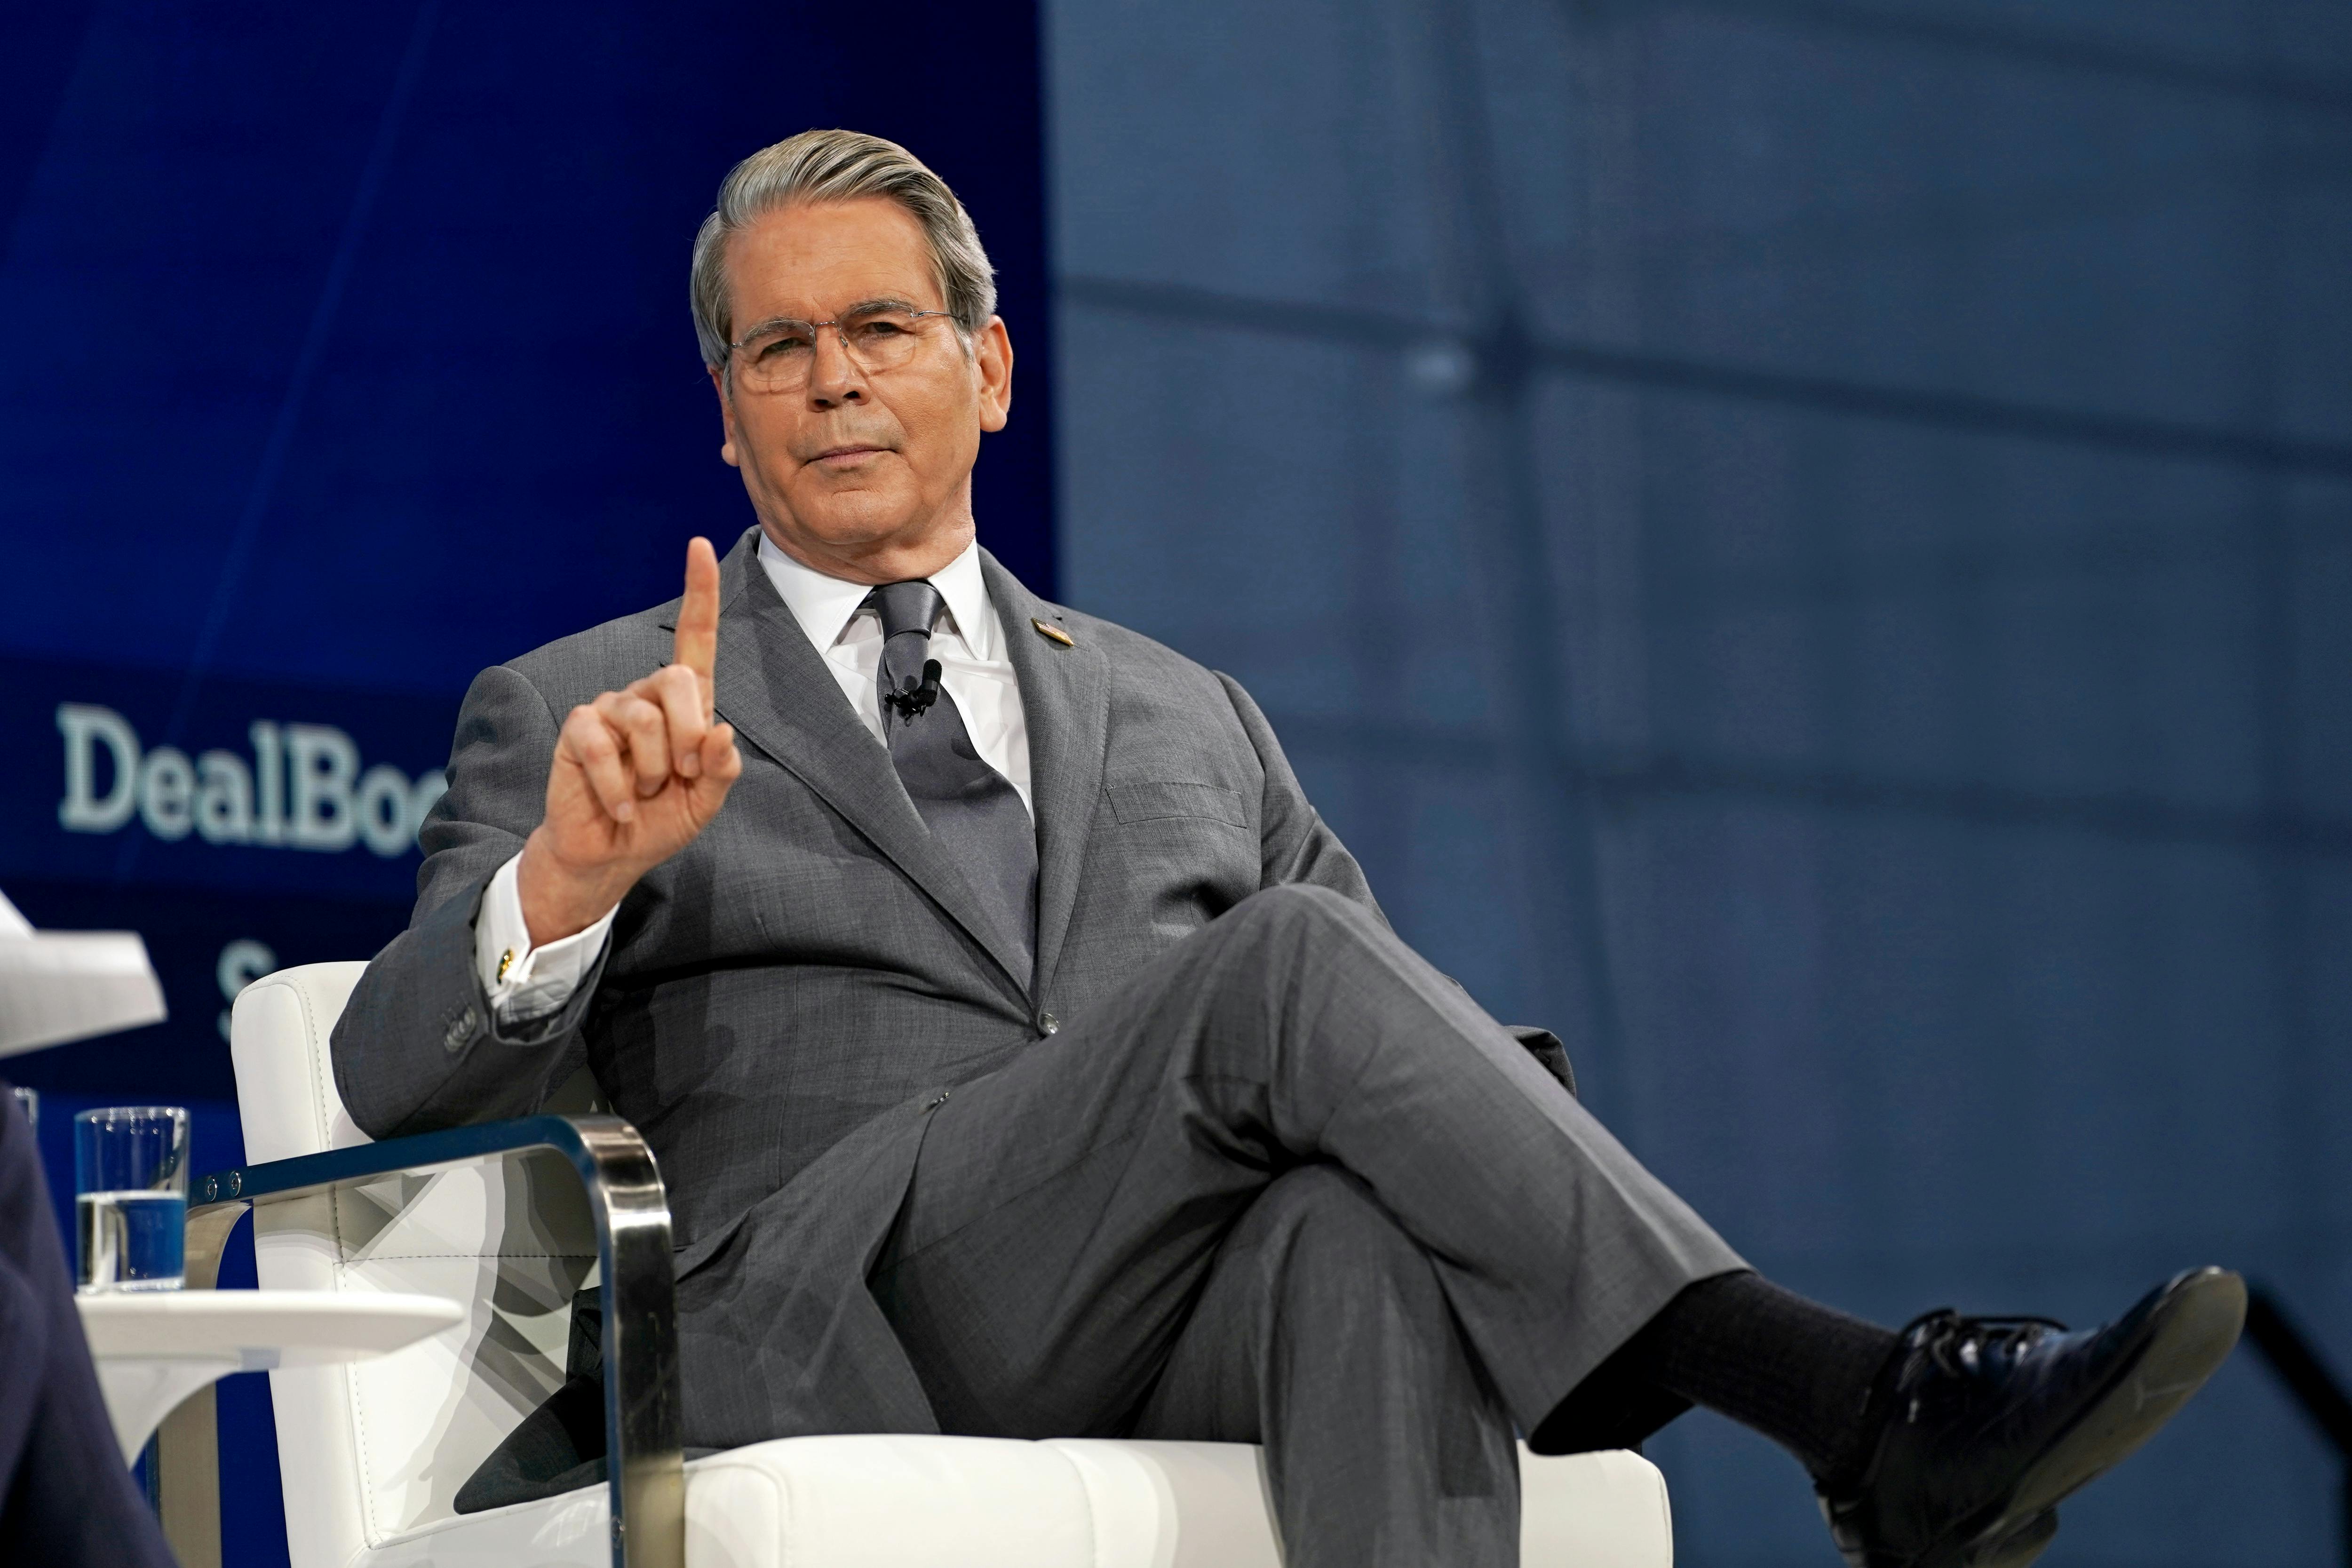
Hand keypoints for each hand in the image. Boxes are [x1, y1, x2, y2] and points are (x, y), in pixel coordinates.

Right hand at [517, 537, 743, 944]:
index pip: (695, 640)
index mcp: (685, 705)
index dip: (699, 593)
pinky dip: (619, 788)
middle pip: (678, 679)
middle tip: (682, 776)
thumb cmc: (660, 821)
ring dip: (653, 770)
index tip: (697, 545)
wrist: (611, 855)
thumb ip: (722, 768)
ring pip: (644, 719)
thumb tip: (721, 731)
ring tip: (645, 794)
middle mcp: (646, 695)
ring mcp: (608, 709)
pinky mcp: (577, 731)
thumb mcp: (706, 801)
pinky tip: (621, 808)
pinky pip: (603, 747)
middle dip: (689, 734)